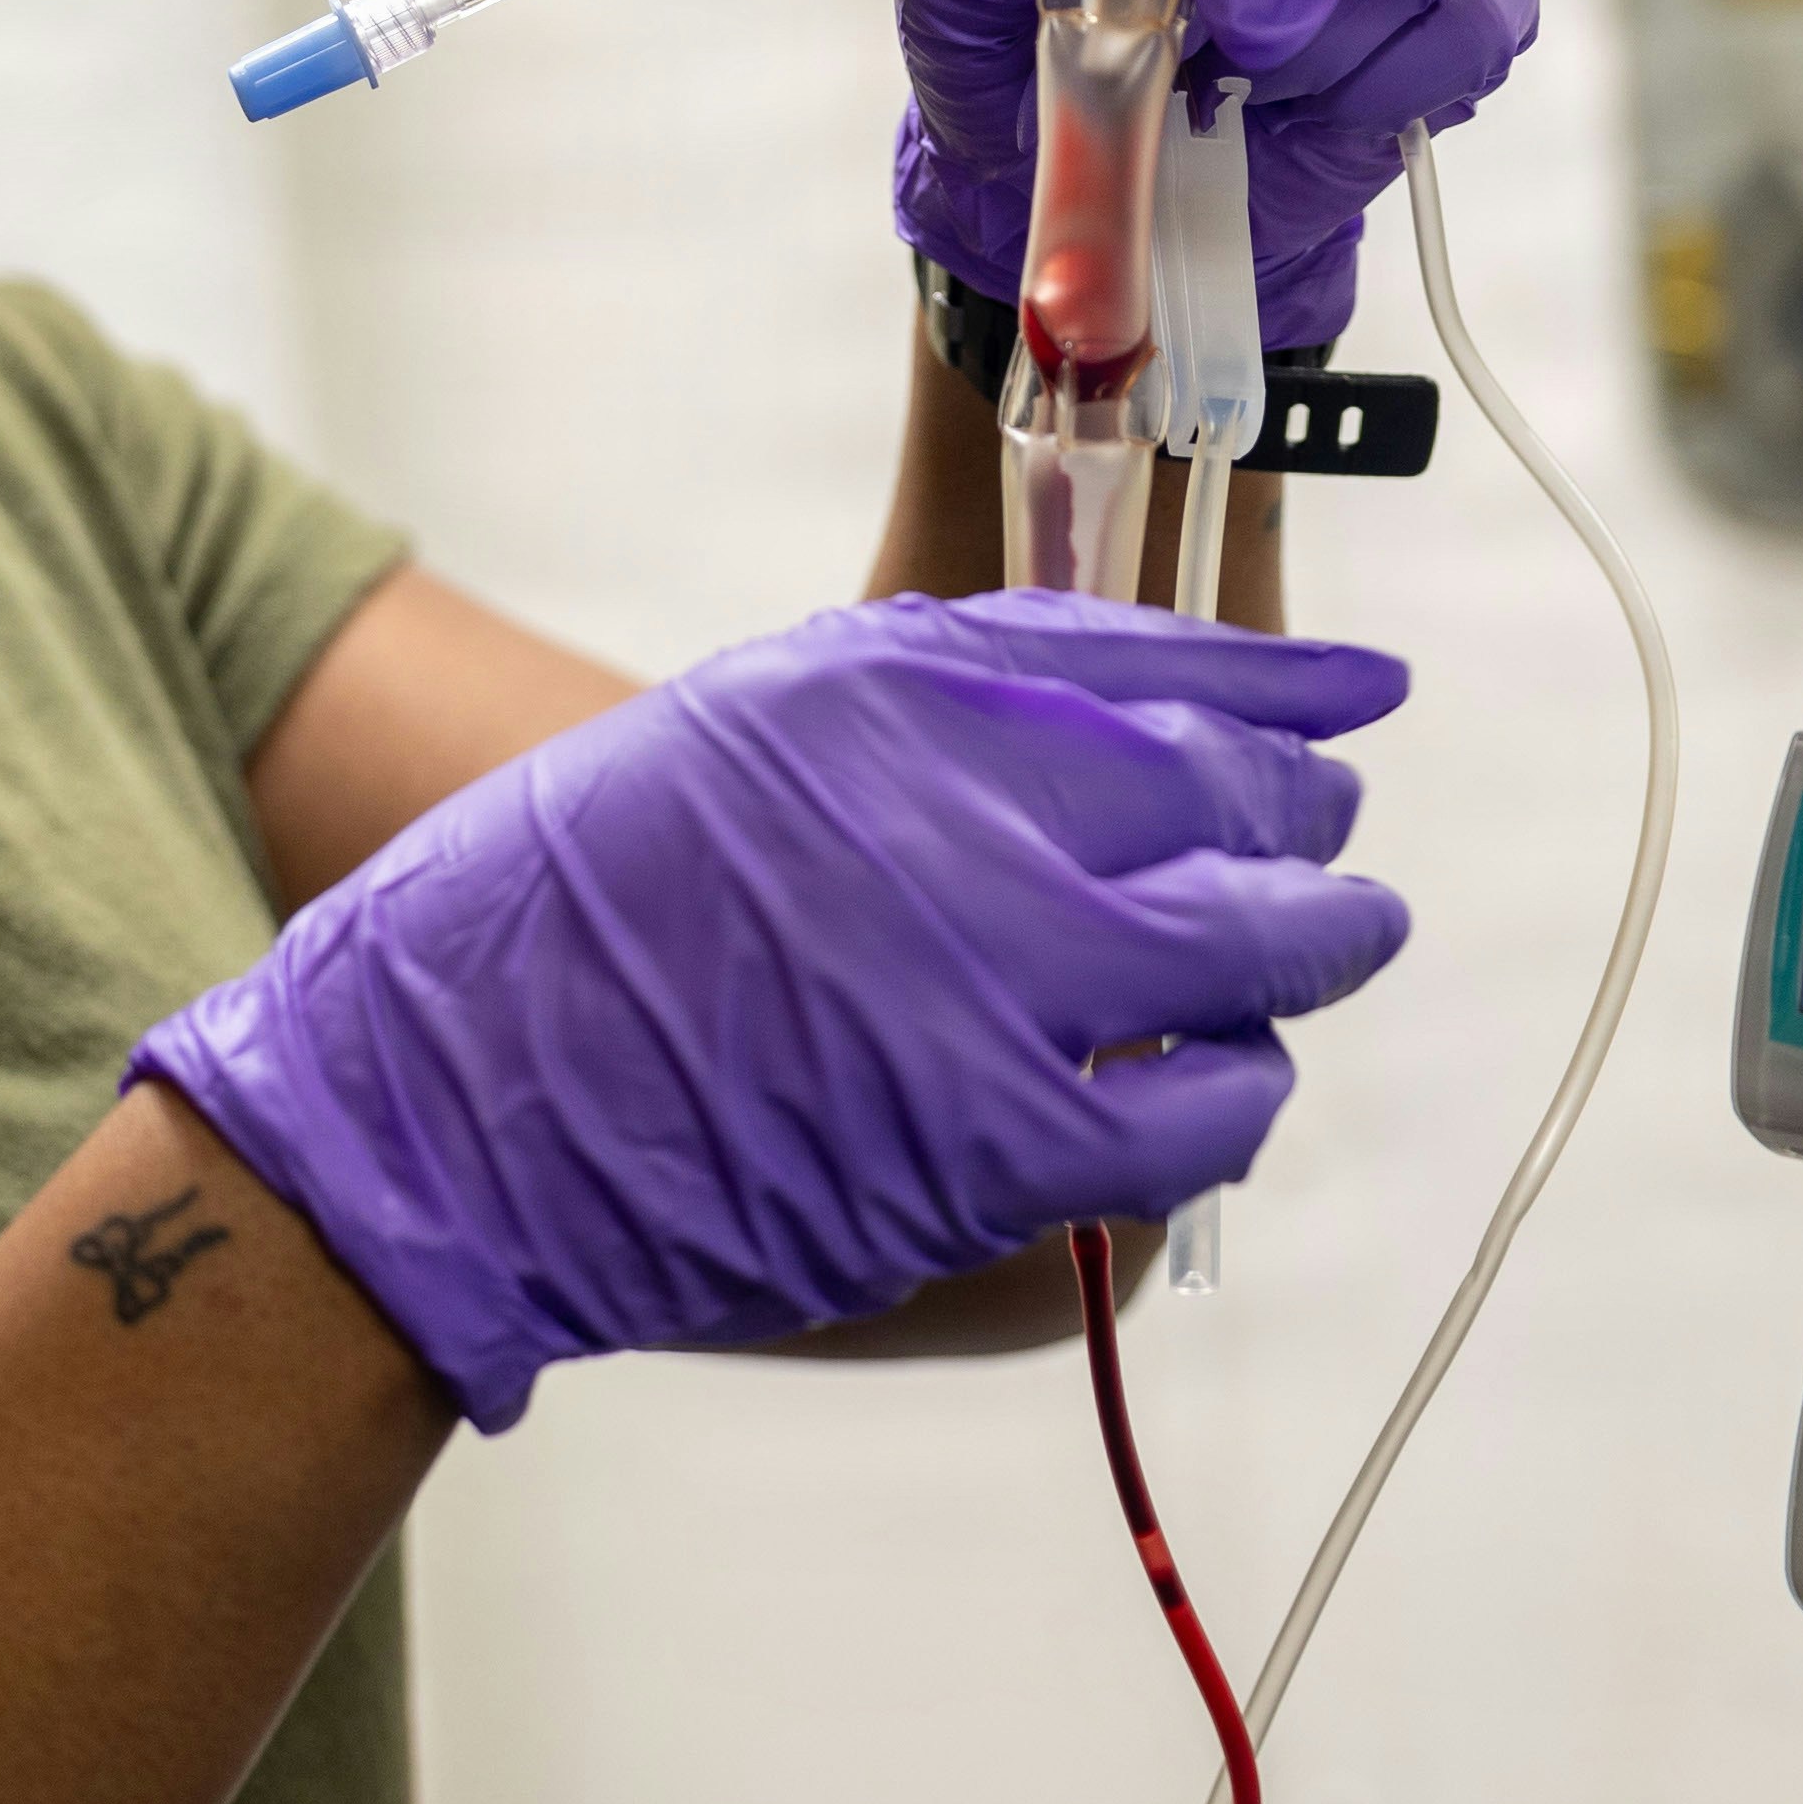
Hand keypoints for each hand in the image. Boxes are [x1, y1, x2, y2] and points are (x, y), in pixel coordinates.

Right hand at [131, 588, 1410, 1428]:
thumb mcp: (739, 731)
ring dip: (1311, 950)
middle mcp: (969, 805)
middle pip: (1229, 794)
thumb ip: (914, 720)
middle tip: (1333, 834)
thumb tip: (1085, 742)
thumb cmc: (558, 918)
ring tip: (1333, 947)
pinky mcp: (1005, 1145)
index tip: (1360, 695)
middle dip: (1305, 815)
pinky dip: (1234, 1099)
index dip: (1280, 682)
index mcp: (894, 683)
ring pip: (1257, 951)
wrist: (441, 1097)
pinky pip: (1199, 1117)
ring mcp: (999, 977)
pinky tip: (1230, 1090)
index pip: (1153, 658)